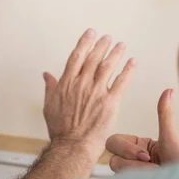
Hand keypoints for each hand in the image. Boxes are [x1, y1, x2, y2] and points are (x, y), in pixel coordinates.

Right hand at [42, 29, 133, 162]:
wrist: (72, 145)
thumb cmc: (60, 129)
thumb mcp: (49, 105)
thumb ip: (50, 87)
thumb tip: (46, 74)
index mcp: (67, 83)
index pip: (77, 57)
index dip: (84, 43)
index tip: (90, 33)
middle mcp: (82, 84)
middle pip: (93, 58)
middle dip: (102, 45)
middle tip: (108, 37)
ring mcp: (96, 92)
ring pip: (108, 66)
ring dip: (116, 54)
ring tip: (121, 45)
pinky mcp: (110, 103)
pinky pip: (121, 82)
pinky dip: (128, 70)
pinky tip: (132, 62)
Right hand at [106, 89, 178, 171]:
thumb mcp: (172, 140)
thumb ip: (164, 115)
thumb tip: (169, 90)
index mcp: (138, 147)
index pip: (114, 141)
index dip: (127, 147)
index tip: (147, 154)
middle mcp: (132, 162)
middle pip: (112, 155)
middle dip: (132, 160)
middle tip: (151, 164)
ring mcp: (131, 176)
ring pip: (117, 168)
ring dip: (139, 172)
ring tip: (156, 175)